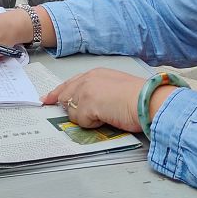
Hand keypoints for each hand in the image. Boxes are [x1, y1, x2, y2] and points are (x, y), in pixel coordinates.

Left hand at [42, 69, 177, 131]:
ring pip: (72, 112)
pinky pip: (81, 121)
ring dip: (87, 118)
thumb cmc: (140, 97)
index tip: (47, 99)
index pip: (70, 83)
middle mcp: (88, 79)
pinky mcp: (86, 104)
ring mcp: (86, 90)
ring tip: (107, 114)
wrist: (148, 100)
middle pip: (65, 96)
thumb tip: (88, 106)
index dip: (58, 93)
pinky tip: (107, 117)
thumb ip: (98, 93)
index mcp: (96, 74)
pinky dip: (92, 124)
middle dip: (71, 108)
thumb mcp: (115, 89)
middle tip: (81, 116)